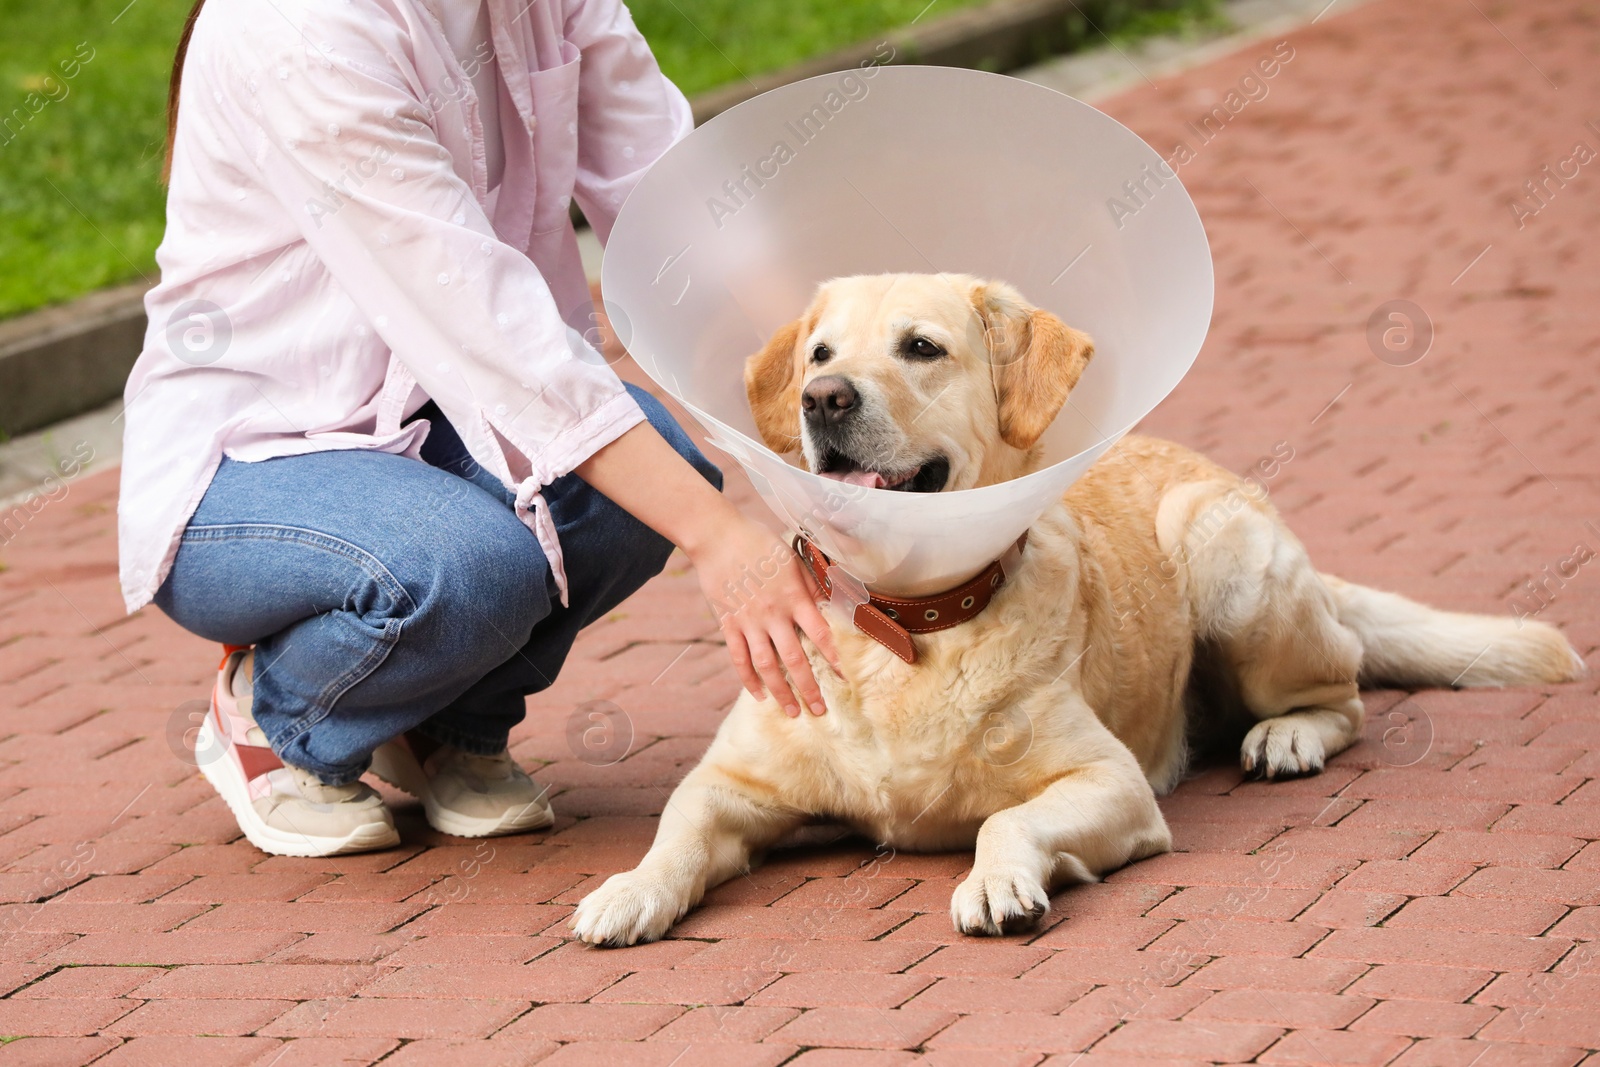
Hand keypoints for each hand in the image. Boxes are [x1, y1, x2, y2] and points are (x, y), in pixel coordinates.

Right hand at [573, 421, 840, 715]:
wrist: (718, 536)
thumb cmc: (759, 543)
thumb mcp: (792, 560)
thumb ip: (810, 586)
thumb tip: (827, 607)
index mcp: (793, 597)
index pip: (819, 634)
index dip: (833, 658)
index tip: (843, 678)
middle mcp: (773, 614)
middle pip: (795, 659)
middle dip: (809, 688)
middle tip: (819, 711)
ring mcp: (749, 622)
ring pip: (767, 666)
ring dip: (781, 692)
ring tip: (791, 712)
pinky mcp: (728, 624)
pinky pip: (739, 658)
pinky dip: (748, 679)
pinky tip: (759, 695)